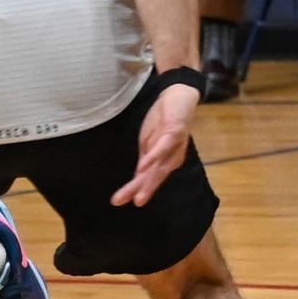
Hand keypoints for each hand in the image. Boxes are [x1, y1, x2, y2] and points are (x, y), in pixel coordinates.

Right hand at [112, 83, 198, 206]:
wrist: (179, 96)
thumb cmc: (164, 120)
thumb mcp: (149, 141)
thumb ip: (145, 158)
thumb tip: (138, 173)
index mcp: (163, 161)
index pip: (146, 178)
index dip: (133, 190)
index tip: (118, 201)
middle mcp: (170, 158)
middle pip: (152, 178)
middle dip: (139, 191)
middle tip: (123, 202)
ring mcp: (173, 147)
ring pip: (158, 168)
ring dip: (147, 182)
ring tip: (136, 195)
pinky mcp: (174, 133)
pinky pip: (162, 148)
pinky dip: (153, 158)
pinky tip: (143, 166)